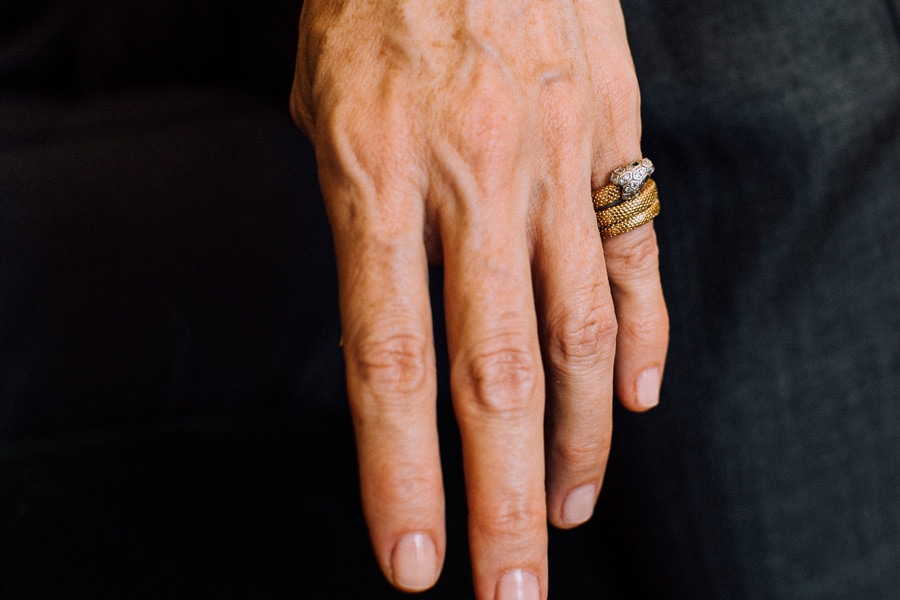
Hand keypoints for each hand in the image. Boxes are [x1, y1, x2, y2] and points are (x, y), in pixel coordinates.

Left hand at [291, 1, 667, 596]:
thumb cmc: (373, 3)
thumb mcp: (325, 111)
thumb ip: (364, 228)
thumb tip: (396, 331)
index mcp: (375, 177)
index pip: (387, 362)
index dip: (401, 475)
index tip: (415, 564)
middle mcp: (471, 183)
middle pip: (495, 374)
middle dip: (505, 498)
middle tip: (513, 592)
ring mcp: (551, 158)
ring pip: (577, 332)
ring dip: (579, 438)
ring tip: (569, 512)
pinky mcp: (610, 132)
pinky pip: (631, 255)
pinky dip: (638, 338)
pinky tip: (632, 404)